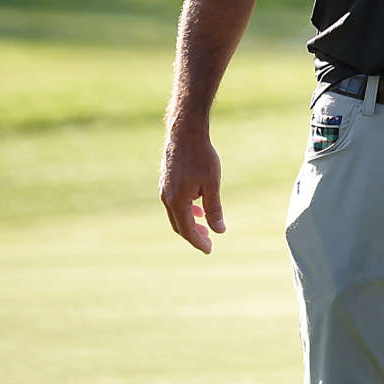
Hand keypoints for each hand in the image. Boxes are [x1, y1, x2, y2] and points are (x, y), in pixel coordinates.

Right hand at [159, 119, 224, 253]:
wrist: (185, 134)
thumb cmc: (201, 157)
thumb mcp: (212, 185)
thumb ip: (214, 209)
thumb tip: (219, 230)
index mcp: (177, 202)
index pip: (187, 230)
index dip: (198, 242)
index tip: (209, 250)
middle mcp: (166, 198)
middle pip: (179, 225)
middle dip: (193, 235)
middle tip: (208, 241)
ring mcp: (164, 190)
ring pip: (175, 214)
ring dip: (189, 222)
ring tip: (205, 226)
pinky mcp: (166, 182)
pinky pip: (174, 203)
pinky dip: (185, 210)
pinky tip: (197, 206)